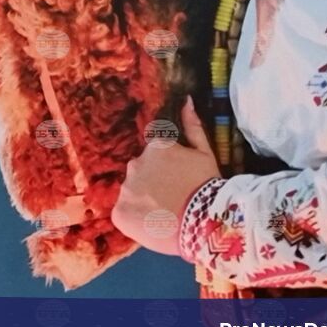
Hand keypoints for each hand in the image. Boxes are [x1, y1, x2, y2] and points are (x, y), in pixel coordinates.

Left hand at [112, 97, 220, 256]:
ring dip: (143, 199)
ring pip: (131, 192)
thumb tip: (187, 100)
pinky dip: (135, 217)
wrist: (204, 226)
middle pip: (140, 172)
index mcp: (154, 148)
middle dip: (152, 182)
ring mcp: (125, 189)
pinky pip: (124, 212)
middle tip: (172, 198)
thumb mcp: (205, 153)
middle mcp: (134, 164)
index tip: (174, 178)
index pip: (152, 153)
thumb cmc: (207, 187)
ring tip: (164, 214)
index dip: (163, 166)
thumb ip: (192, 126)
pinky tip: (153, 223)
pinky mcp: (119, 213)